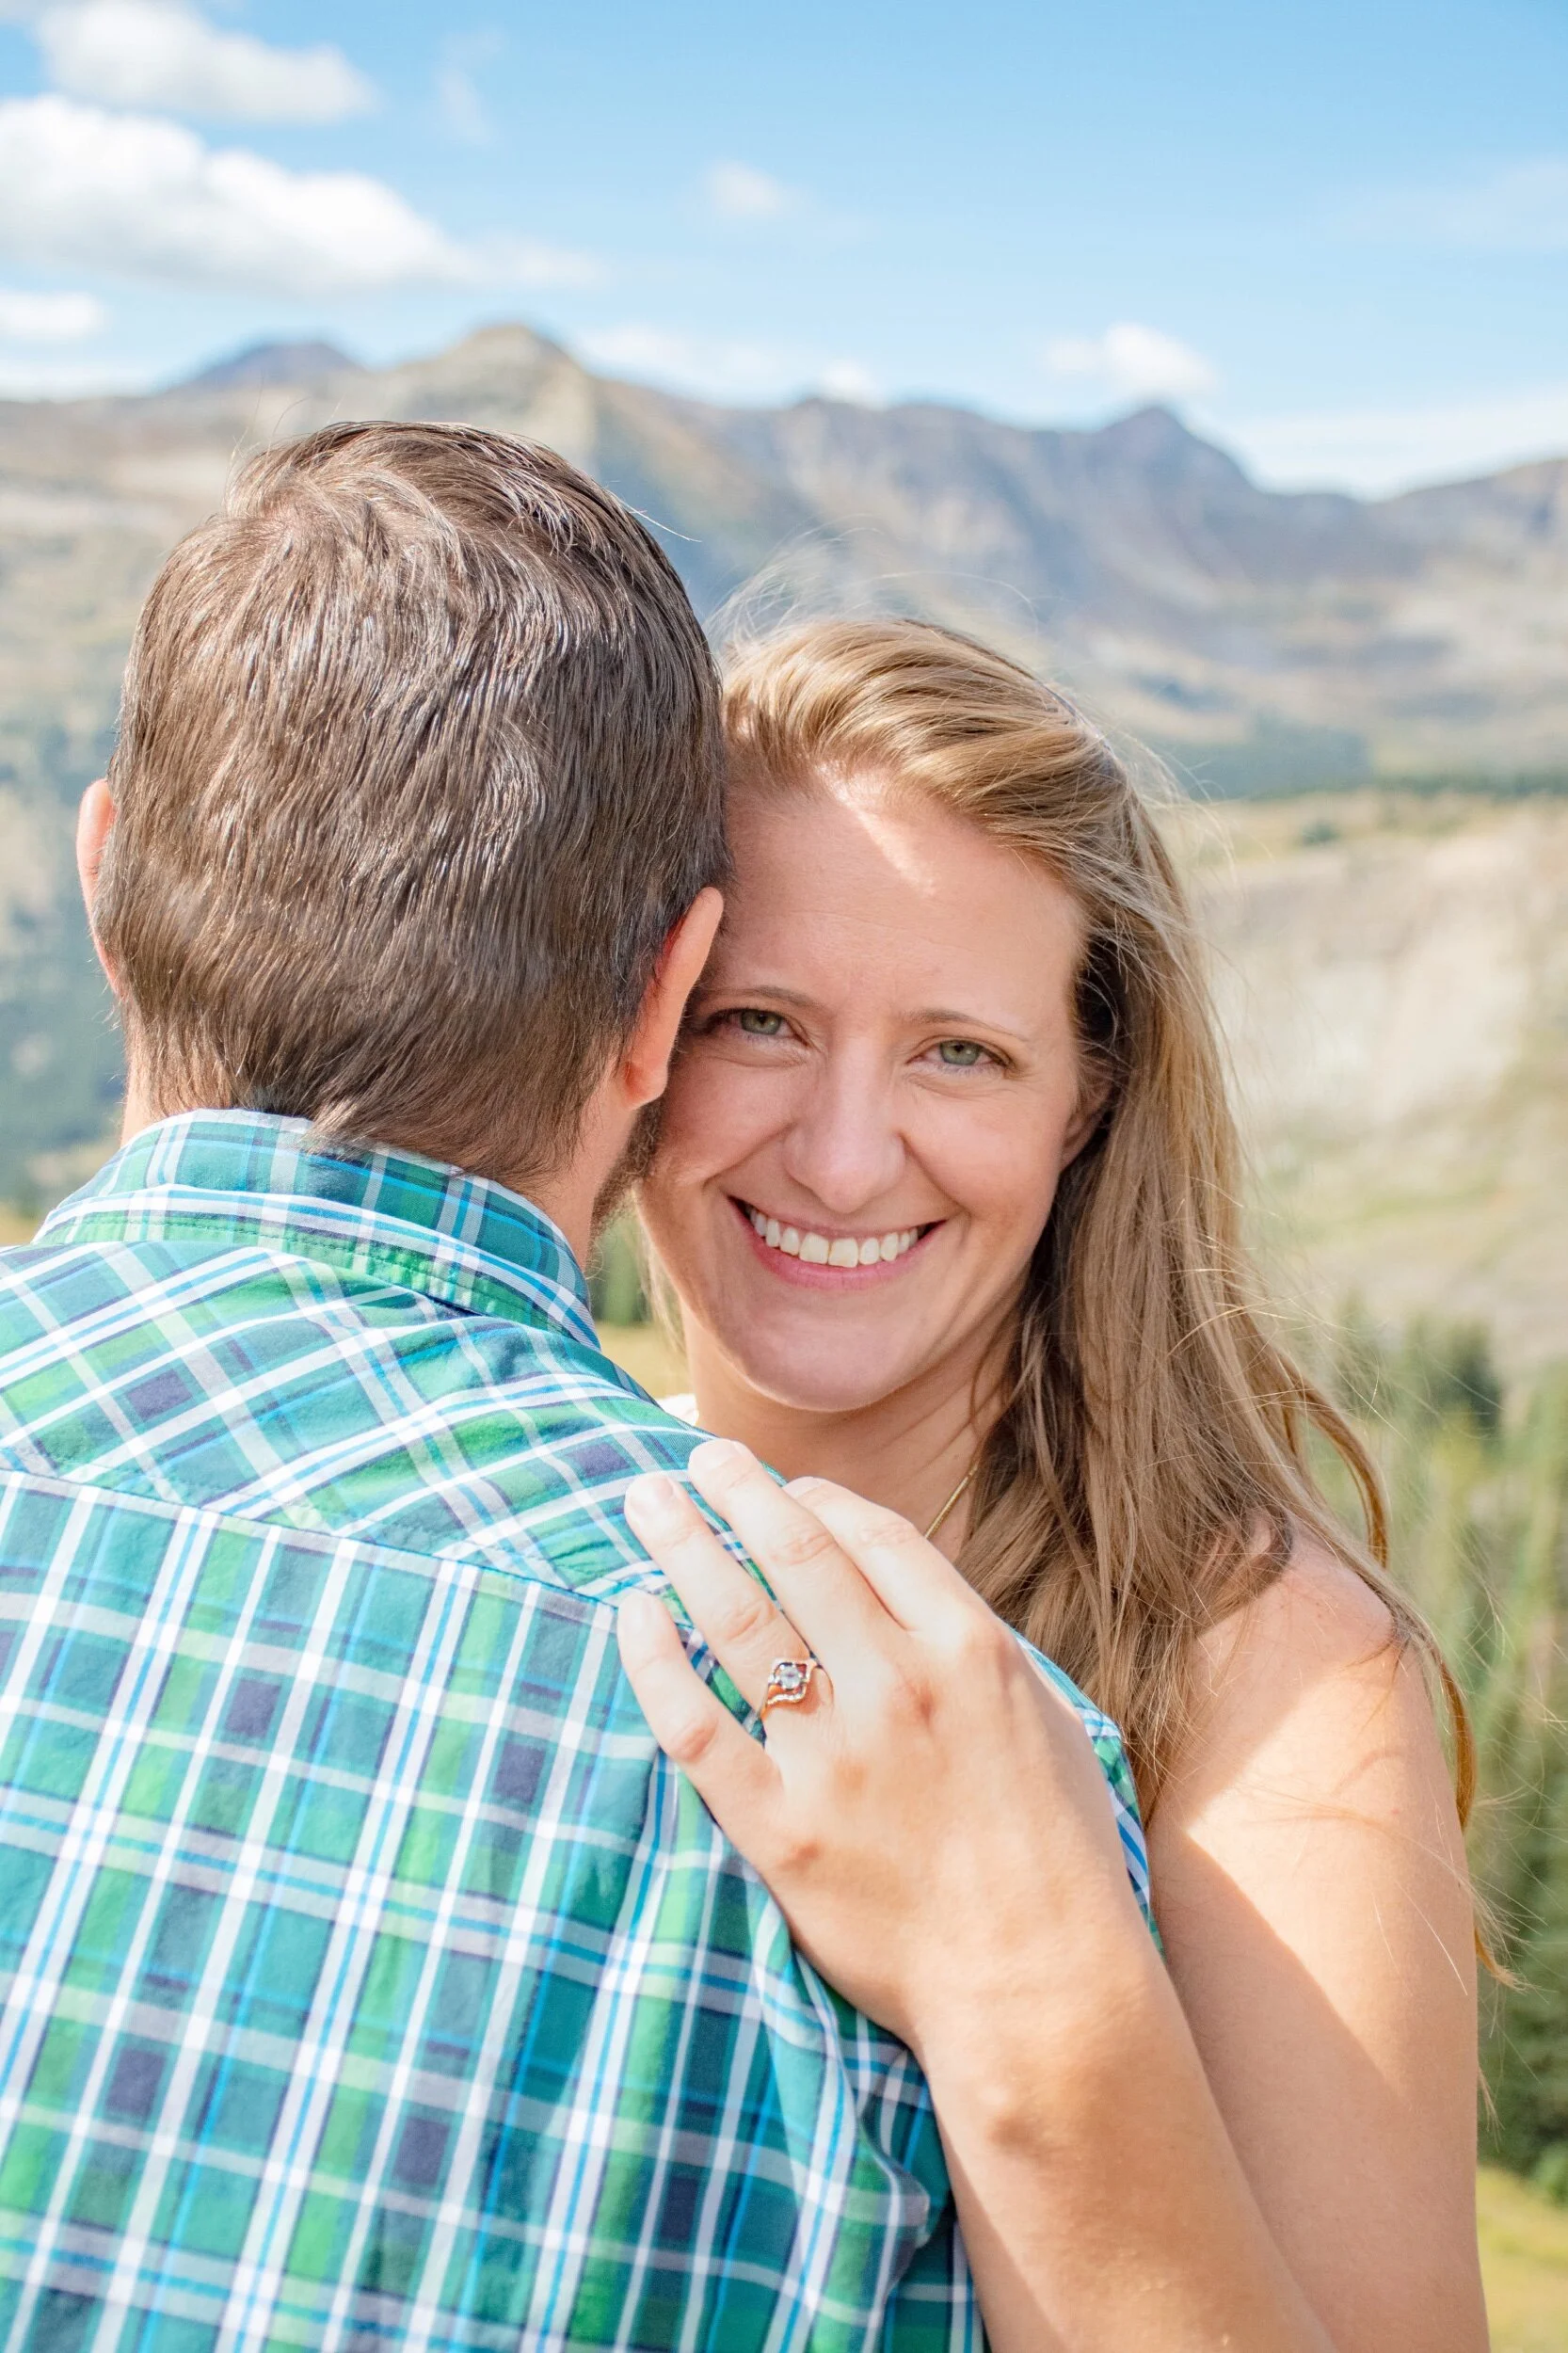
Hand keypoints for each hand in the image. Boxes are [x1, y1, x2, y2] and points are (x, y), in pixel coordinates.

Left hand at [617, 1437, 1147, 2064]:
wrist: (1040, 1989)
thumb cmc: (1055, 1855)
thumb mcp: (1045, 1719)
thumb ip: (971, 1650)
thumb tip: (899, 1592)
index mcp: (971, 1651)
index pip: (876, 1537)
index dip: (818, 1500)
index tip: (785, 1488)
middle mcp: (899, 1687)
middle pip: (797, 1555)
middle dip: (737, 1491)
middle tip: (695, 1458)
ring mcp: (835, 1759)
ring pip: (739, 1620)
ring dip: (684, 1545)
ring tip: (646, 1501)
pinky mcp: (783, 1831)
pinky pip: (698, 1727)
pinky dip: (657, 1662)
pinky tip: (634, 1615)